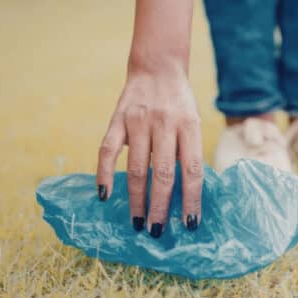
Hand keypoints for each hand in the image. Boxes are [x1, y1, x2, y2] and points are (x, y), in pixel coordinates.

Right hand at [96, 68, 202, 236]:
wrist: (157, 67)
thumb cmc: (179, 103)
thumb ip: (188, 152)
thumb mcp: (193, 123)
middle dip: (160, 206)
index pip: (193, 170)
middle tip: (157, 231)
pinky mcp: (117, 118)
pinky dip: (105, 174)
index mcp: (190, 126)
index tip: (189, 224)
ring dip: (137, 199)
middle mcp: (165, 123)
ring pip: (137, 168)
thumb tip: (186, 197)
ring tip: (138, 222)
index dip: (191, 199)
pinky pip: (108, 151)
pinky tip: (104, 195)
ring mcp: (139, 120)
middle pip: (164, 174)